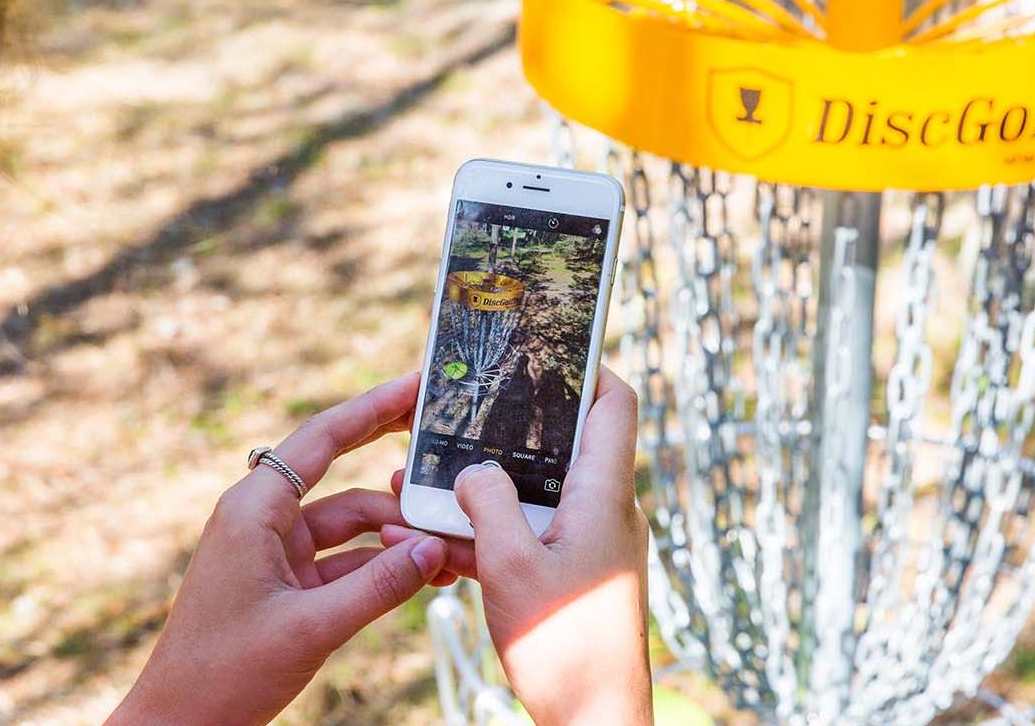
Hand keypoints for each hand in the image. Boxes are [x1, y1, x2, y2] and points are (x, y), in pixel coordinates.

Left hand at [108, 374, 446, 725]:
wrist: (181, 725)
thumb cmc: (224, 673)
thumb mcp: (311, 628)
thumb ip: (378, 586)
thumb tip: (432, 549)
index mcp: (254, 510)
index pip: (322, 438)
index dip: (372, 407)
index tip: (416, 386)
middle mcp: (264, 520)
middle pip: (340, 469)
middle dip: (391, 458)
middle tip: (444, 437)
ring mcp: (276, 551)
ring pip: (351, 522)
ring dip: (397, 531)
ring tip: (449, 545)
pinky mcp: (286, 583)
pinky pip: (346, 559)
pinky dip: (383, 563)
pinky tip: (424, 572)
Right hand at [384, 367, 651, 725]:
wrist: (595, 719)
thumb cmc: (565, 644)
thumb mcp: (510, 566)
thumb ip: (487, 504)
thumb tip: (472, 469)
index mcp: (603, 495)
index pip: (614, 405)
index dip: (586, 367)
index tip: (544, 346)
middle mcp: (604, 510)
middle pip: (561, 446)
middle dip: (504, 433)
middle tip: (453, 419)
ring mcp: (590, 543)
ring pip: (534, 496)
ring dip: (483, 492)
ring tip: (420, 488)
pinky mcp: (572, 574)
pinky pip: (529, 537)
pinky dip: (489, 535)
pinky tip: (439, 546)